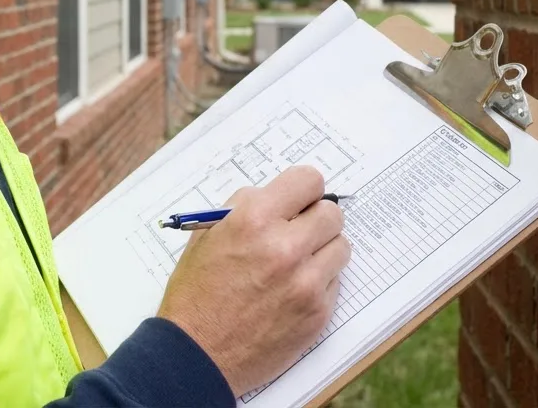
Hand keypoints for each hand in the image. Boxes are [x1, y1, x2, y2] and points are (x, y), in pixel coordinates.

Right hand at [157, 165, 351, 395]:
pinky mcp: (317, 312)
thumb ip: (245, 207)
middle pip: (332, 213)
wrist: (196, 356)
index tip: (300, 199)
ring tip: (298, 263)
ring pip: (340, 246)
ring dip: (323, 250)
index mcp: (254, 220)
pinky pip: (335, 281)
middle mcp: (285, 247)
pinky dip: (319, 281)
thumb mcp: (207, 235)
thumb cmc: (197, 294)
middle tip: (299, 232)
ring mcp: (305, 282)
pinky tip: (293, 291)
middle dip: (316, 218)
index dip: (304, 189)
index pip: (309, 181)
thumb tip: (278, 196)